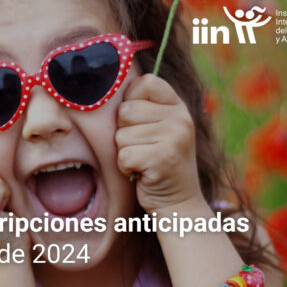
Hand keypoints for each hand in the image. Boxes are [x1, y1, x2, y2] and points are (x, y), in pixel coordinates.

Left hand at [116, 74, 202, 211]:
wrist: (178, 204)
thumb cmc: (159, 163)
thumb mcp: (160, 128)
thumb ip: (144, 107)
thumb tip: (106, 82)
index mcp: (178, 106)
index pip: (145, 82)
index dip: (132, 101)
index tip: (141, 123)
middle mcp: (180, 118)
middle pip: (126, 111)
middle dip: (125, 132)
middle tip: (144, 148)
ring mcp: (175, 137)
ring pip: (121, 135)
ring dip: (125, 152)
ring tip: (144, 161)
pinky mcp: (163, 158)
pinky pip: (123, 155)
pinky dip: (126, 168)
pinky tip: (142, 173)